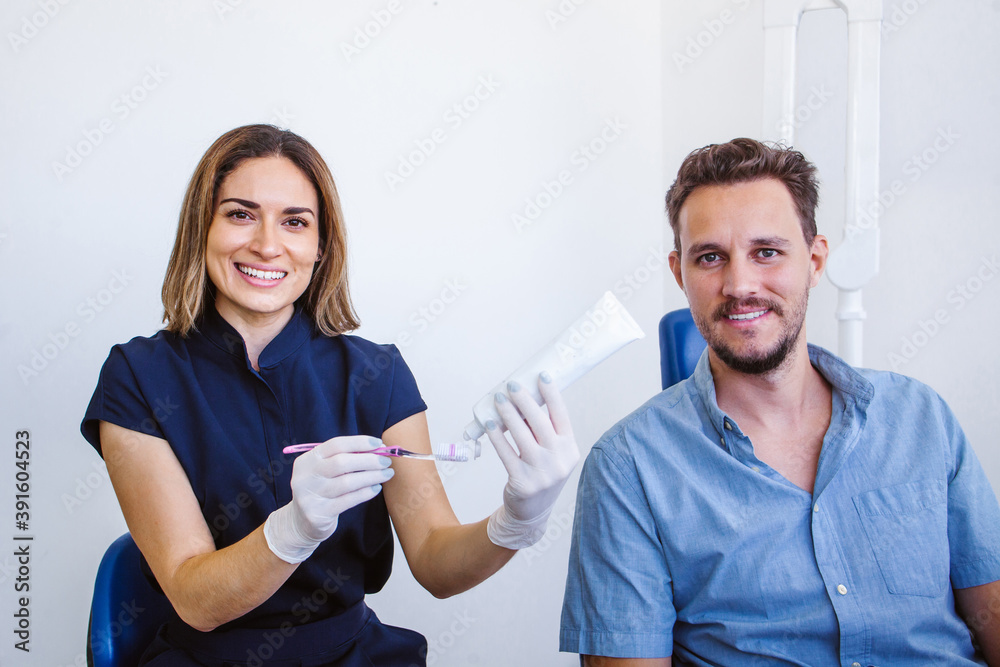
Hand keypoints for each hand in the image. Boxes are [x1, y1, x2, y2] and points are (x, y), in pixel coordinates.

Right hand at [264, 436, 393, 563]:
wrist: (300, 522)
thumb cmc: (321, 490)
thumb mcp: (324, 471)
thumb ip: (345, 459)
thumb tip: (378, 449)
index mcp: (307, 460)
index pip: (335, 445)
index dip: (359, 442)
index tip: (379, 443)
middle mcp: (305, 476)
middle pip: (342, 462)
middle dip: (369, 460)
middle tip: (387, 461)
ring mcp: (310, 496)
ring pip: (347, 482)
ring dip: (372, 476)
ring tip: (387, 474)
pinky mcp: (318, 514)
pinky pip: (348, 500)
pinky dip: (365, 493)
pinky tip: (376, 488)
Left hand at [485, 371, 579, 548]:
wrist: (532, 513)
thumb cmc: (542, 475)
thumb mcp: (552, 455)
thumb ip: (544, 432)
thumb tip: (524, 401)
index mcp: (570, 449)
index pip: (562, 415)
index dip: (552, 394)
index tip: (541, 376)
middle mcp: (559, 460)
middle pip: (540, 422)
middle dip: (524, 400)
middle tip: (512, 385)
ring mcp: (541, 472)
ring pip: (521, 434)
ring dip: (508, 413)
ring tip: (498, 399)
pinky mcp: (522, 482)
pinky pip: (506, 453)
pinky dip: (497, 436)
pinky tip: (490, 423)